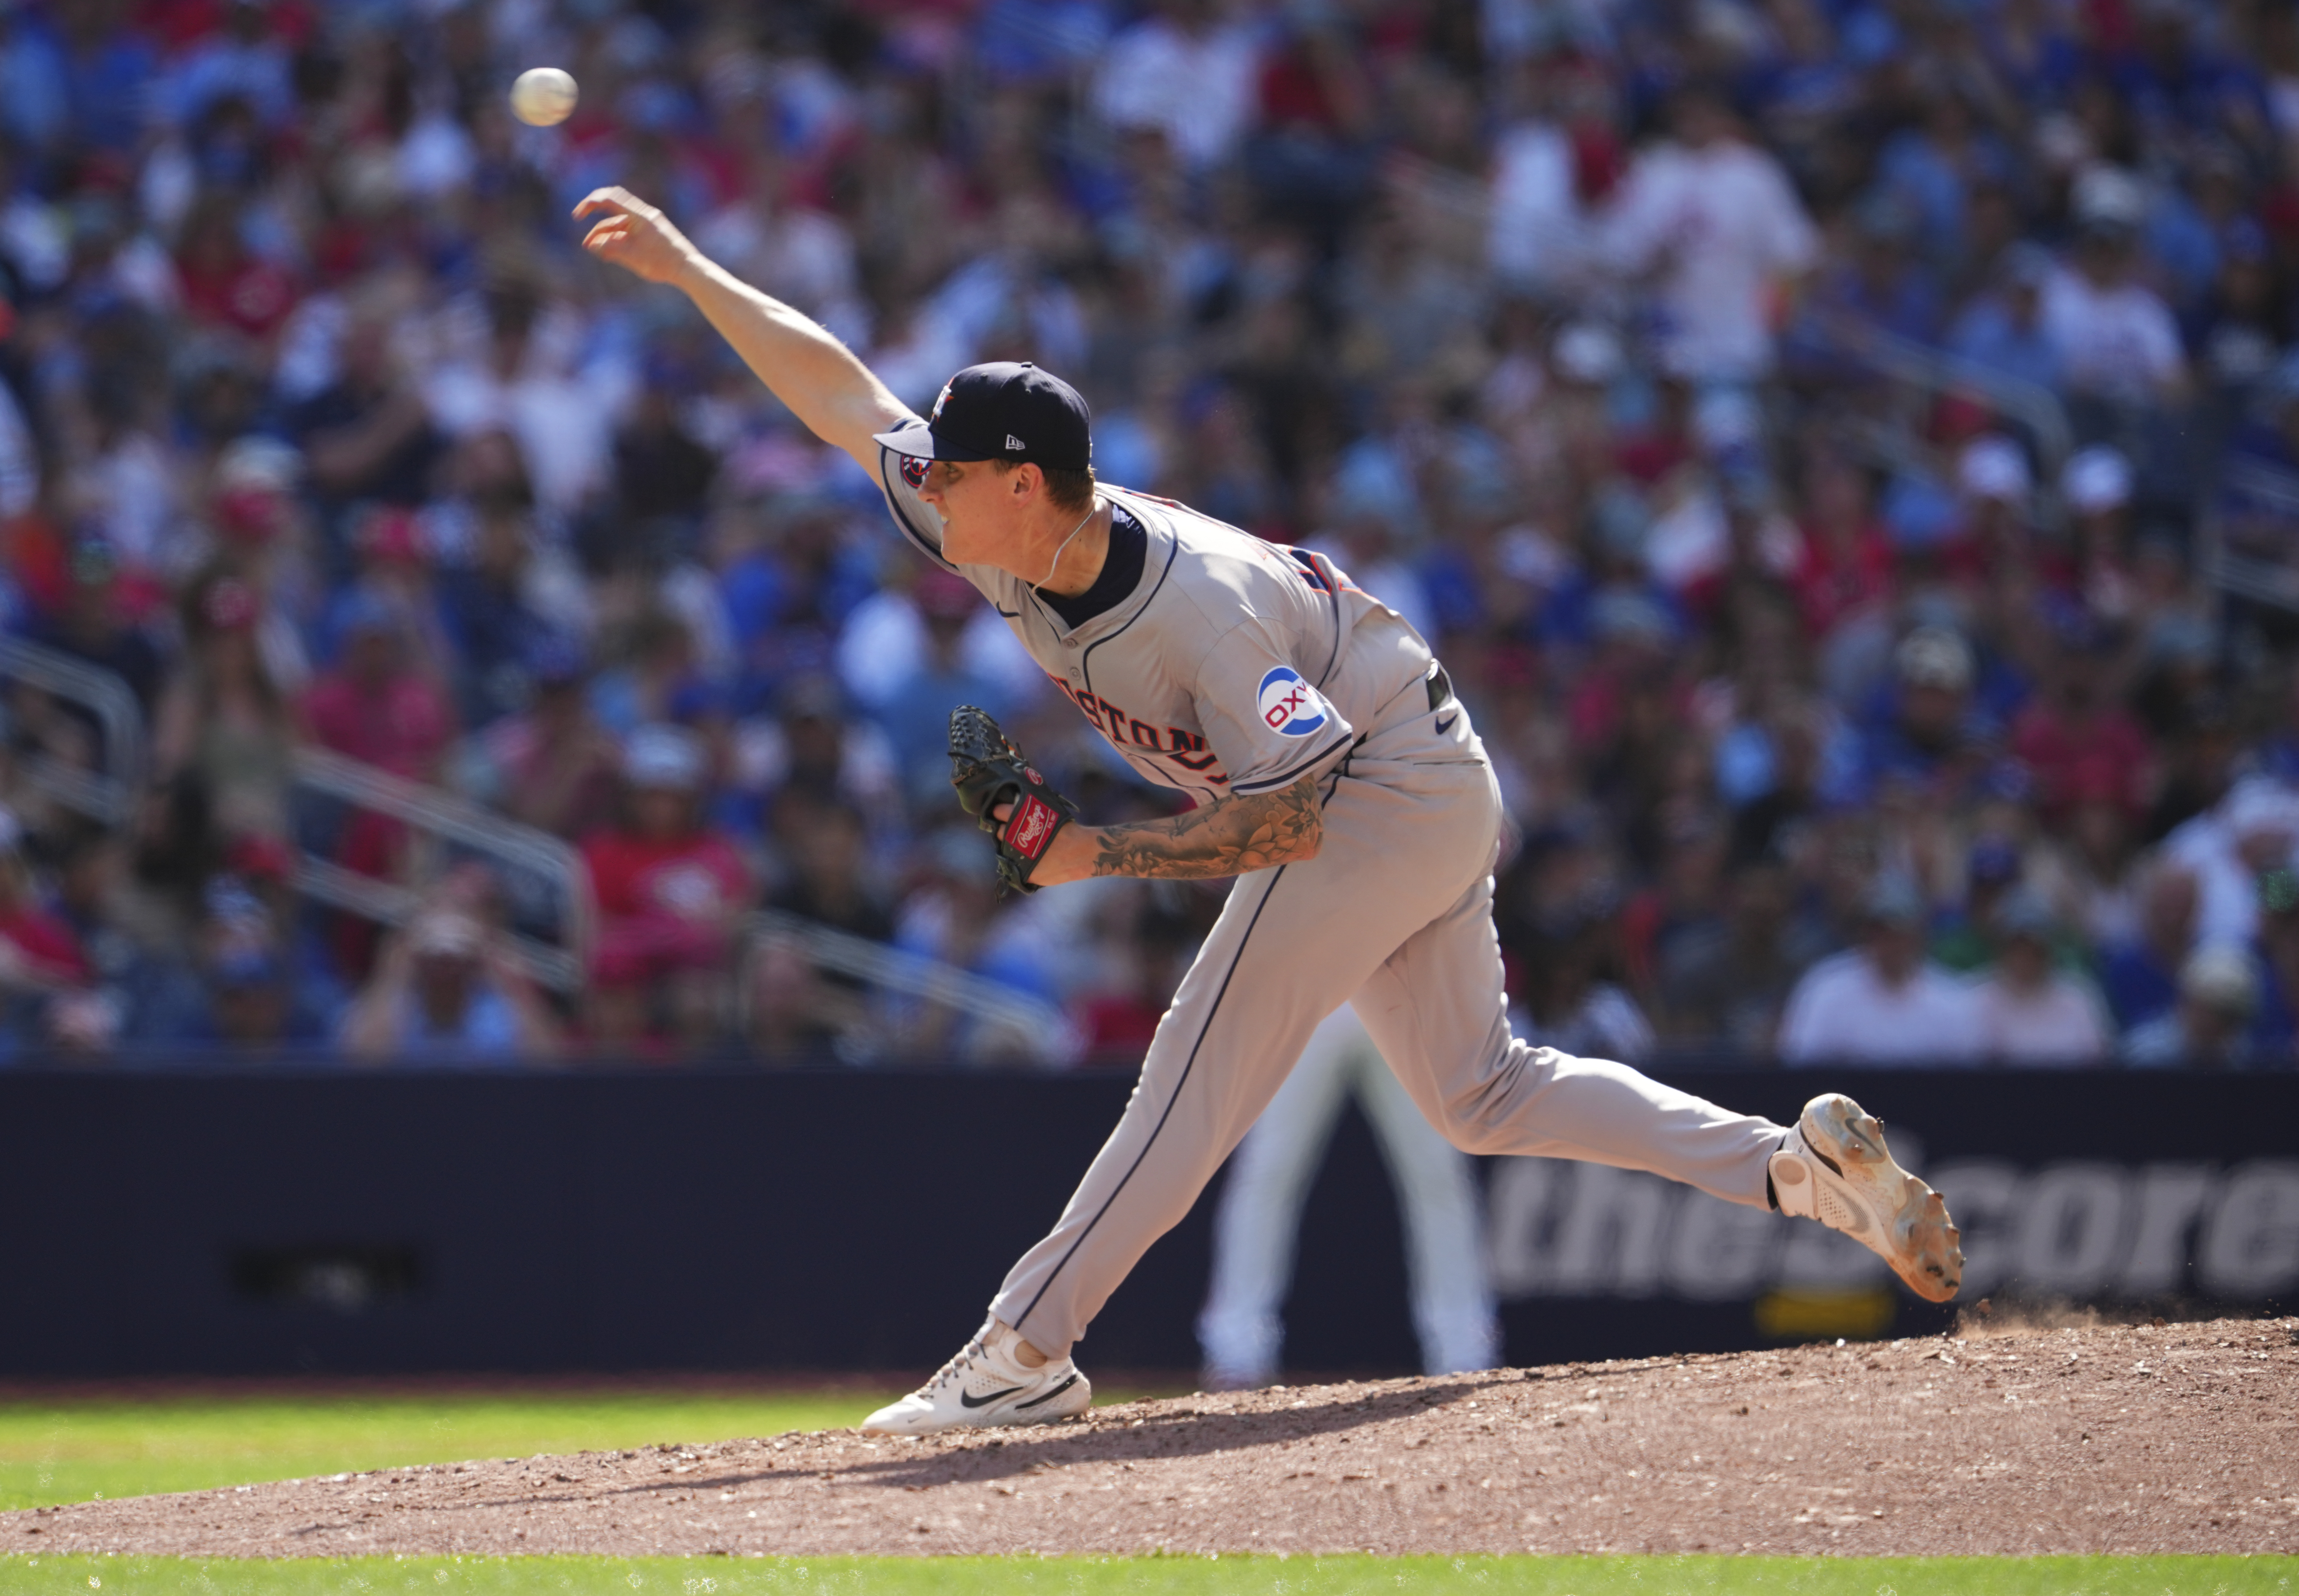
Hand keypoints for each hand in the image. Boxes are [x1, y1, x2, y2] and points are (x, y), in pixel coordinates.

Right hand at [573, 187, 700, 286]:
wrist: (689, 269)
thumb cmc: (664, 263)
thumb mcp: (634, 258)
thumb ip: (612, 248)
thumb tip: (592, 244)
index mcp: (640, 215)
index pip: (610, 198)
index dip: (590, 203)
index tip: (578, 214)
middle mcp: (643, 216)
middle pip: (612, 207)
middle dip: (595, 216)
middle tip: (579, 221)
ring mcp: (646, 224)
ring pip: (619, 223)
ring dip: (604, 233)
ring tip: (591, 247)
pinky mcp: (649, 233)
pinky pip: (628, 232)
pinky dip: (616, 239)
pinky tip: (605, 252)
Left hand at [990, 799, 1095, 889]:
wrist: (1084, 853)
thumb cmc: (1070, 830)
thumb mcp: (1050, 813)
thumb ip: (1031, 813)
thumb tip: (1017, 806)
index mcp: (1023, 819)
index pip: (1000, 811)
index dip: (1000, 811)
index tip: (1000, 813)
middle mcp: (1017, 838)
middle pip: (1000, 832)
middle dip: (1006, 831)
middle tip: (1015, 833)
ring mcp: (1019, 857)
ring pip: (1006, 851)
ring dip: (1011, 847)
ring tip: (1024, 847)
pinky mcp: (1026, 873)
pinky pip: (1016, 866)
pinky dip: (1020, 862)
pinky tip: (1031, 859)